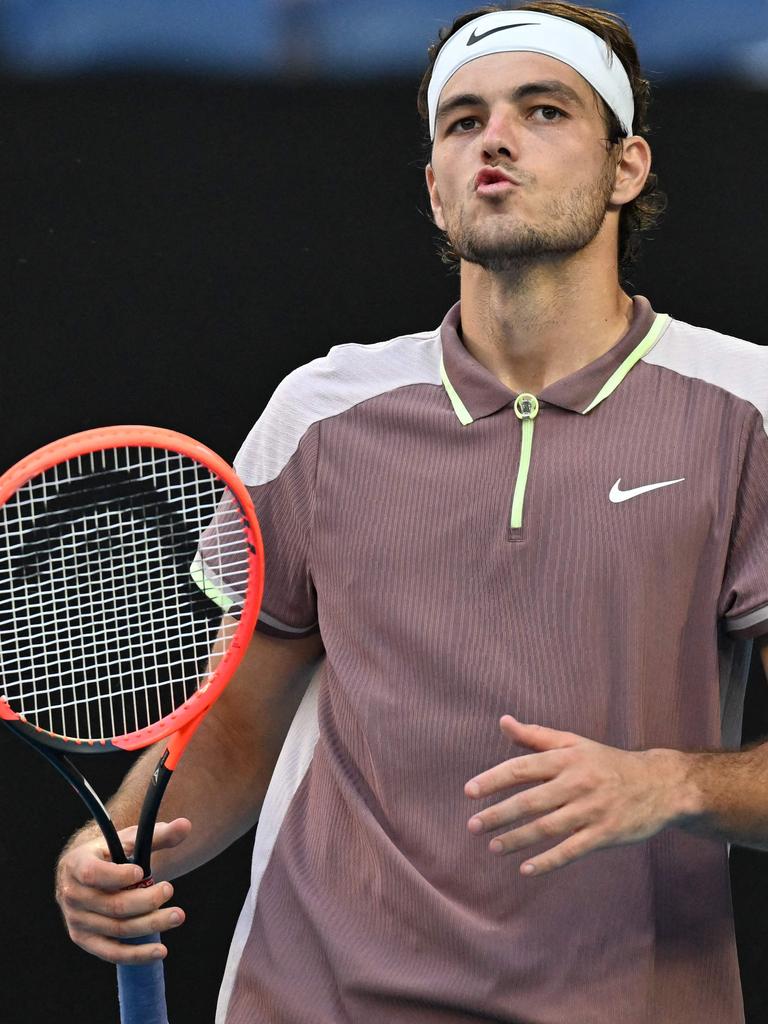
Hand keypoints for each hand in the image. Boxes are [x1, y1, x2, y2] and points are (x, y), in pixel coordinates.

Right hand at [55, 818, 191, 963]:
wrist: (86, 872)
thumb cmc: (111, 852)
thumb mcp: (129, 838)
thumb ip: (157, 834)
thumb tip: (186, 825)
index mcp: (76, 864)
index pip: (94, 874)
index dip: (119, 876)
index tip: (142, 872)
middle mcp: (72, 895)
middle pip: (114, 905)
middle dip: (147, 901)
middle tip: (170, 890)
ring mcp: (76, 920)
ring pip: (118, 928)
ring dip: (150, 925)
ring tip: (178, 916)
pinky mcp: (85, 939)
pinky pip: (111, 952)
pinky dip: (137, 954)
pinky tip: (160, 952)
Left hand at [465, 716, 685, 877]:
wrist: (659, 784)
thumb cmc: (607, 762)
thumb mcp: (574, 743)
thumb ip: (536, 736)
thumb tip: (503, 722)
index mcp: (566, 758)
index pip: (522, 768)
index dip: (494, 779)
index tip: (469, 791)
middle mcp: (577, 783)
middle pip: (530, 801)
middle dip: (498, 814)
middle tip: (472, 825)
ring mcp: (591, 810)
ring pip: (547, 828)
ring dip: (517, 839)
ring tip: (492, 846)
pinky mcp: (605, 834)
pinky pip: (571, 850)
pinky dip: (547, 861)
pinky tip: (525, 869)